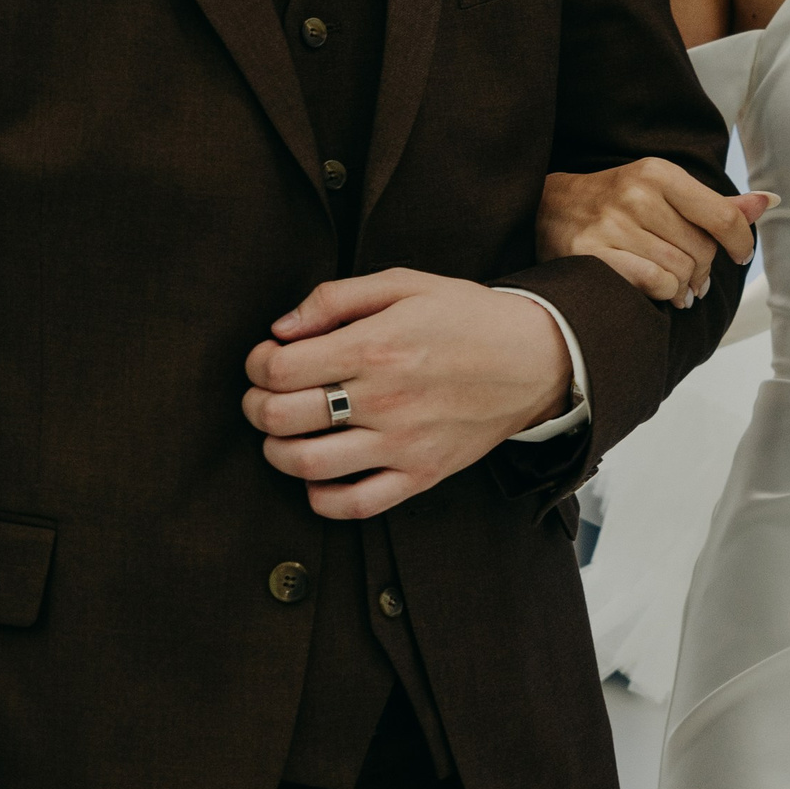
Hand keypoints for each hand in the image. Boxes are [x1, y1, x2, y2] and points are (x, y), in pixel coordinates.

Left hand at [244, 268, 574, 518]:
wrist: (534, 360)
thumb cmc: (465, 316)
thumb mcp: (403, 284)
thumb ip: (335, 298)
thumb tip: (281, 328)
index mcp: (374, 347)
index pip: (279, 369)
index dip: (257, 364)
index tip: (266, 358)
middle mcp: (384, 400)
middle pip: (281, 417)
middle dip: (255, 406)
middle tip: (263, 396)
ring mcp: (402, 443)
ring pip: (307, 464)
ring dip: (277, 450)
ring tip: (283, 434)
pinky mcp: (421, 475)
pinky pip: (354, 504)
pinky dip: (320, 496)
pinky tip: (318, 474)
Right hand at [537, 159, 773, 305]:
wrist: (550, 208)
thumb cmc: (616, 202)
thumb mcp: (663, 190)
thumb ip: (715, 204)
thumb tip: (769, 201)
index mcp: (658, 173)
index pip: (722, 217)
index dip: (739, 243)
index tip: (739, 255)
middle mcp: (637, 194)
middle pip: (702, 250)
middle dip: (705, 270)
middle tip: (695, 275)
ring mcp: (613, 225)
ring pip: (681, 272)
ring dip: (684, 287)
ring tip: (677, 286)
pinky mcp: (593, 254)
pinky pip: (655, 284)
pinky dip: (664, 294)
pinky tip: (660, 292)